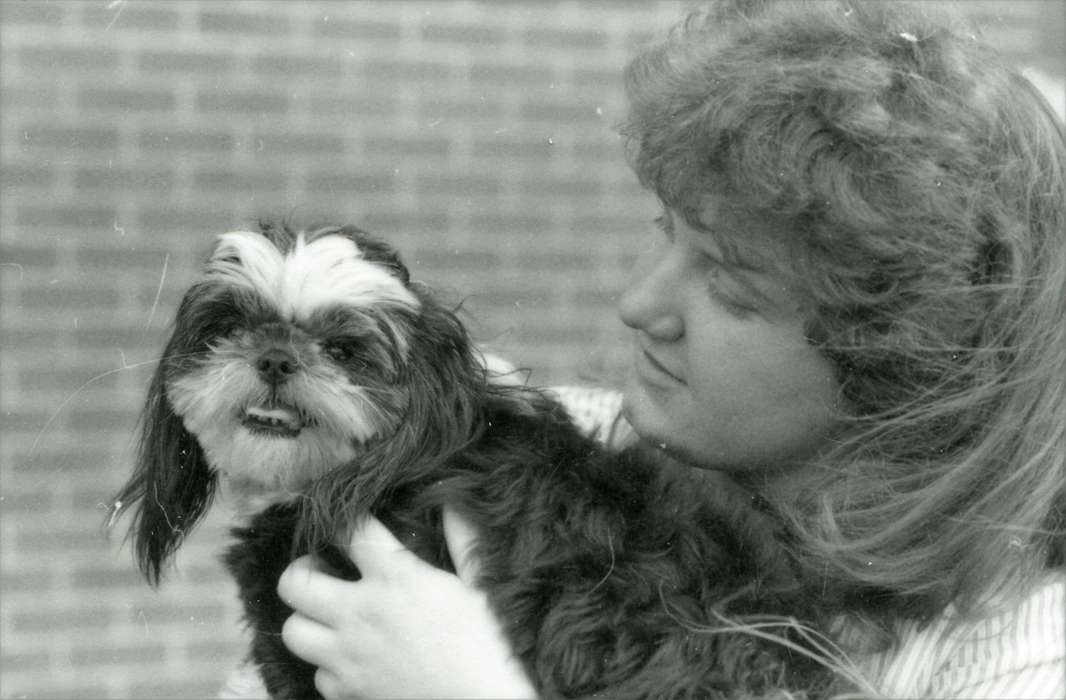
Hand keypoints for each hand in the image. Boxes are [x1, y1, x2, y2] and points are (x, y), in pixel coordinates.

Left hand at [277, 508, 537, 699]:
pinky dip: (328, 664)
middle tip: (323, 569)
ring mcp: (348, 658)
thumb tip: (452, 499)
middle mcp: (360, 615)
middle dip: (303, 569)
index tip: (355, 523)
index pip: (348, 531)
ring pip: (293, 631)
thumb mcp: (481, 584)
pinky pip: (316, 674)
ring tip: (330, 614)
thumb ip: (463, 537)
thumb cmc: (490, 643)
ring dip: (307, 619)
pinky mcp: (349, 693)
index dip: (346, 519)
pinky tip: (352, 656)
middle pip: (294, 583)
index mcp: (394, 579)